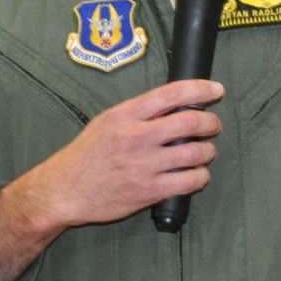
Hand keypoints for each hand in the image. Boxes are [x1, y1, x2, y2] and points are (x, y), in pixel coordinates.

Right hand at [0, 79, 223, 280]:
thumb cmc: (86, 155)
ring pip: (196, 153)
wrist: (64, 190)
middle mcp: (137, 137)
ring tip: (204, 153)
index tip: (216, 90)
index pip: (171, 94)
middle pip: (191, 122)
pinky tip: (196, 175)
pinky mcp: (149, 191)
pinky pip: (190, 182)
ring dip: (208, 152)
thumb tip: (175, 105)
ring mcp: (144, 165)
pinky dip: (201, 177)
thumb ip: (139, 113)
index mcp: (126, 115)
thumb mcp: (107, 122)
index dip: (200, 89)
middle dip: (211, 123)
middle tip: (212, 126)